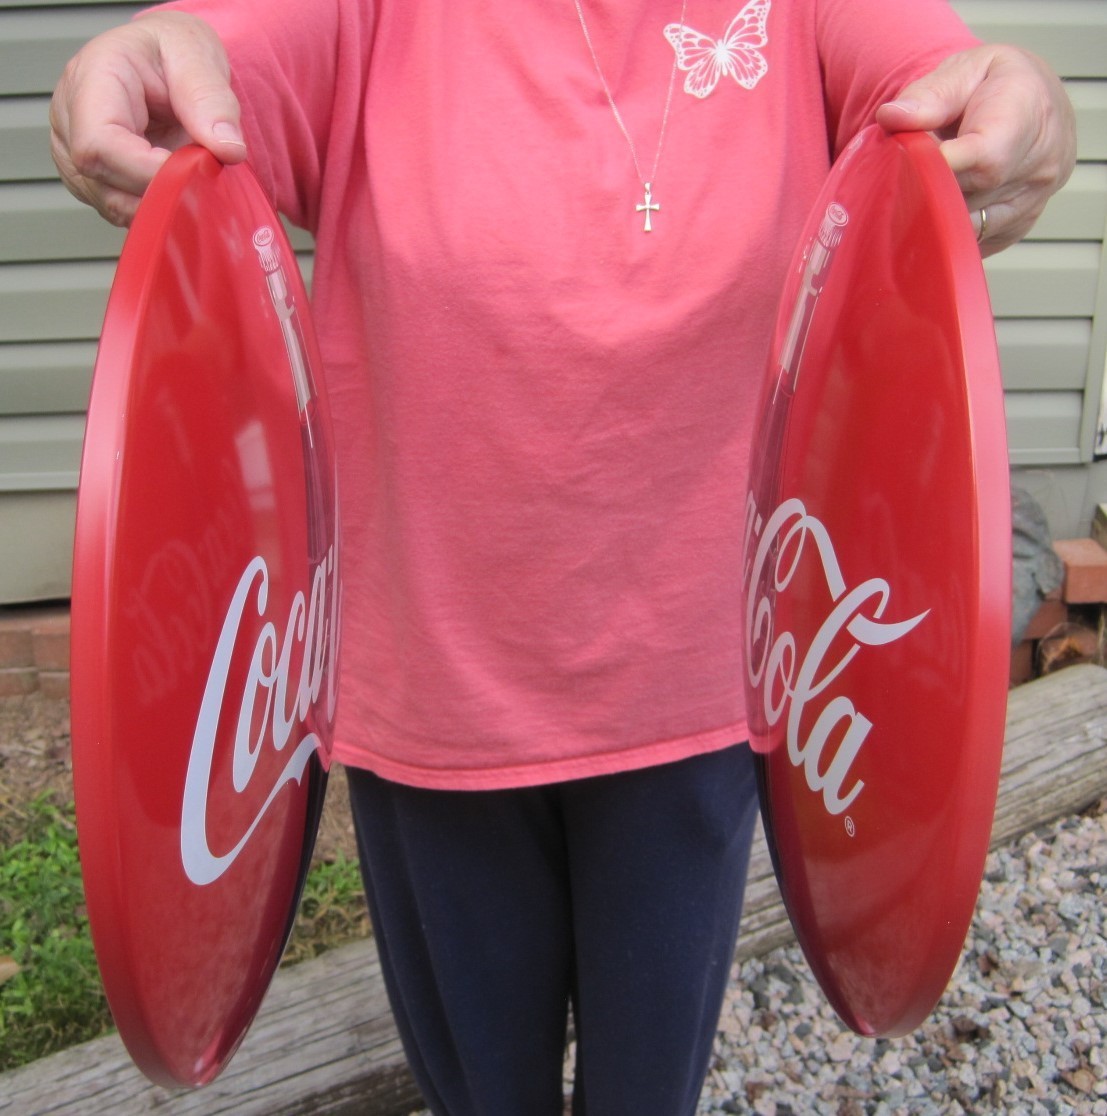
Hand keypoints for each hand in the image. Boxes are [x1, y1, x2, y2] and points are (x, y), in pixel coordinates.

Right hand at [50, 11, 246, 226]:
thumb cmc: (176, 51)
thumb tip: (229, 150)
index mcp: (92, 77)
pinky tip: (176, 188)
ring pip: (112, 203)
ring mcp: (72, 151)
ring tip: (189, 177)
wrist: (166, 60)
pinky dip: (155, 209)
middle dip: (160, 190)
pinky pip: (120, 210)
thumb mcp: (199, 56)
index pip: (99, 144)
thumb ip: (213, 102)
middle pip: (102, 181)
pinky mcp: (89, 178)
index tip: (192, 172)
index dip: (146, 172)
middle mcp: (69, 116)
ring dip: (160, 204)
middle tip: (201, 178)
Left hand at [876, 45, 1076, 255]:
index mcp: (1028, 114)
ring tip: (918, 189)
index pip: (987, 157)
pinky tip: (937, 209)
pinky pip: (974, 242)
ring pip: (967, 226)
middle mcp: (1040, 162)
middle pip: (968, 197)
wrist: (1035, 101)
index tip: (908, 171)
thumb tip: (891, 116)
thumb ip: (928, 95)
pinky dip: (948, 232)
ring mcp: (1033, 200)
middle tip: (897, 179)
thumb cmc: (994, 83)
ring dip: (935, 214)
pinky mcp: (1019, 226)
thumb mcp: (964, 70)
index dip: (942, 171)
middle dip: (926, 190)